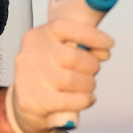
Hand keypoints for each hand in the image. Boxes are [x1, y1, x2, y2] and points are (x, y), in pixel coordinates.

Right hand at [5, 18, 113, 132]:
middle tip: (91, 72)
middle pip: (75, 57)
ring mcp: (31, 78)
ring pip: (75, 80)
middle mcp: (31, 54)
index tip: (109, 44)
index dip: (92, 35)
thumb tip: (104, 52)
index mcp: (37, 36)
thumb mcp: (57, 53)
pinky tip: (86, 98)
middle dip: (92, 66)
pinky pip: (72, 100)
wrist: (23, 104)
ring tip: (86, 87)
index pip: (67, 28)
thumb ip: (79, 47)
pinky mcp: (35, 101)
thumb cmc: (46, 74)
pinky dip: (85, 100)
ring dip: (89, 85)